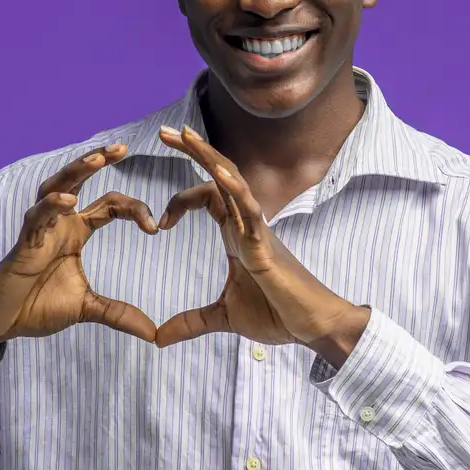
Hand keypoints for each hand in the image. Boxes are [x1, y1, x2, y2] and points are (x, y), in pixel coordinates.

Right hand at [0, 144, 158, 365]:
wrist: (0, 322)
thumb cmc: (37, 306)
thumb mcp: (87, 309)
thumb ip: (119, 315)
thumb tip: (153, 334)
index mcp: (77, 232)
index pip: (110, 206)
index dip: (134, 210)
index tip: (155, 227)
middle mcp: (60, 223)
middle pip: (79, 180)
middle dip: (98, 160)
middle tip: (122, 147)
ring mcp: (40, 230)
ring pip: (55, 187)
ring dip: (75, 172)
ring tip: (97, 159)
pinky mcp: (23, 244)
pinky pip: (37, 218)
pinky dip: (51, 206)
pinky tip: (68, 201)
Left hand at [154, 125, 369, 362]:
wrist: (311, 327)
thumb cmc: (278, 314)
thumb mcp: (224, 318)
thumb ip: (191, 322)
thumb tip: (159, 338)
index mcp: (236, 234)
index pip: (207, 197)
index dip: (180, 201)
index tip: (159, 224)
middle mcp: (246, 223)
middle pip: (219, 174)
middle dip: (194, 151)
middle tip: (165, 130)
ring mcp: (257, 230)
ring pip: (233, 181)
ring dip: (209, 157)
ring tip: (186, 134)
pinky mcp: (267, 244)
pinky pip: (251, 210)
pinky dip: (236, 190)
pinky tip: (220, 174)